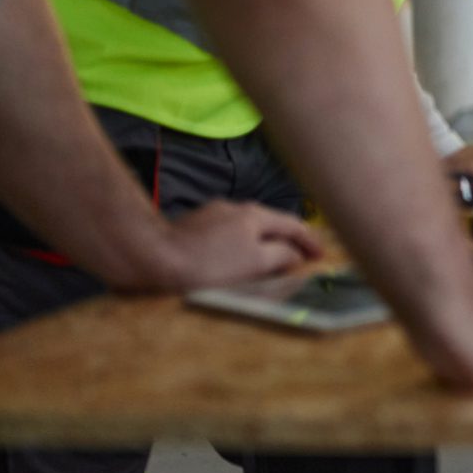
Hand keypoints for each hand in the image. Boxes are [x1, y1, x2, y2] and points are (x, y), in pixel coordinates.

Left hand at [148, 201, 323, 291]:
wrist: (152, 258)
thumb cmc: (207, 264)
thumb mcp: (254, 263)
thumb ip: (282, 255)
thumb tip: (295, 254)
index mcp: (255, 215)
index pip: (292, 225)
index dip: (309, 240)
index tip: (320, 255)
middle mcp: (235, 208)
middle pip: (269, 223)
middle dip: (286, 239)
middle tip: (298, 255)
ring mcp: (211, 215)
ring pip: (246, 228)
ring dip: (260, 241)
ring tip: (265, 259)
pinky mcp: (191, 226)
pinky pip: (225, 234)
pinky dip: (237, 245)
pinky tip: (230, 258)